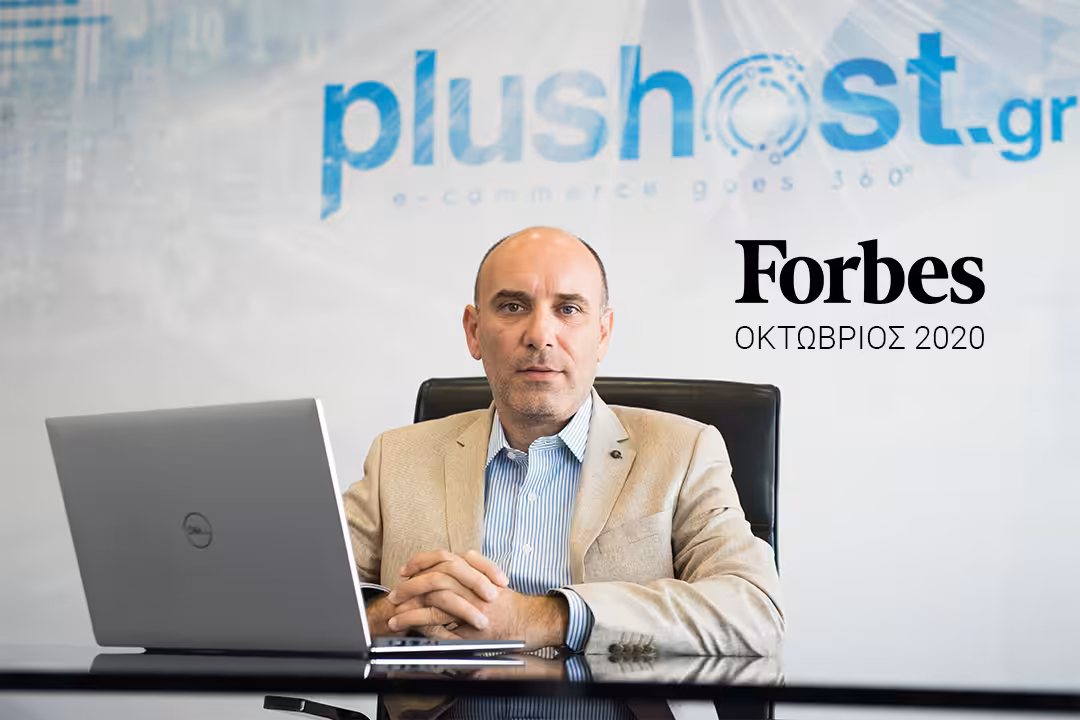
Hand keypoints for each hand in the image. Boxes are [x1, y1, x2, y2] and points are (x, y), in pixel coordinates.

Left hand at [388, 550, 568, 649]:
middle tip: (396, 593)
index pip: (443, 558)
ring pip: (435, 596)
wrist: (531, 621)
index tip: (406, 569)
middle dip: (411, 584)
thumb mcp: (493, 578)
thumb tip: (459, 558)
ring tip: (395, 613)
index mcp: (475, 572)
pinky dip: (421, 620)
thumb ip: (476, 567)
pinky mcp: (469, 624)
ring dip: (411, 604)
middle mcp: (473, 585)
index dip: (421, 561)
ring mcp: (472, 604)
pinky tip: (410, 624)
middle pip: (436, 575)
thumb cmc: (511, 604)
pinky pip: (439, 620)